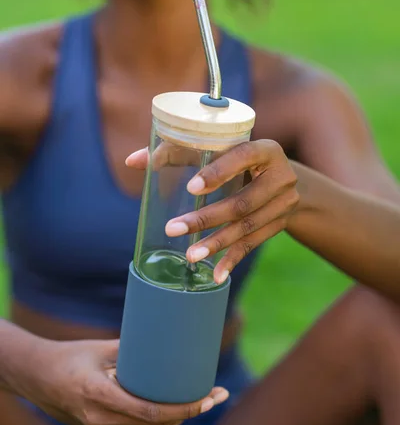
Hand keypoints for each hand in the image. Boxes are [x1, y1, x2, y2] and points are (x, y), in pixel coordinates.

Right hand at [19, 338, 229, 424]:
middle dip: (191, 413)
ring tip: (203, 399)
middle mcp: (101, 420)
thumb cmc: (69, 356)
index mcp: (99, 396)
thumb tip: (170, 343)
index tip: (209, 397)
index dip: (185, 408)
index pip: (151, 412)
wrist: (36, 378)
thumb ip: (135, 350)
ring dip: (179, 419)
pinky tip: (177, 407)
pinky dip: (161, 421)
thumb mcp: (101, 348)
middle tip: (216, 394)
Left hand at [127, 140, 298, 283]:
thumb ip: (175, 151)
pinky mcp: (279, 224)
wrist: (287, 178)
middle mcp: (281, 176)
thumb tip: (131, 162)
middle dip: (206, 219)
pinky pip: (254, 244)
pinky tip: (216, 275)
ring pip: (246, 227)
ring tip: (190, 256)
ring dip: (216, 243)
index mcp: (265, 149)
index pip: (242, 157)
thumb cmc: (238, 158)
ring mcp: (283, 204)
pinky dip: (233, 260)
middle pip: (241, 203)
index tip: (191, 189)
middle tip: (173, 229)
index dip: (218, 173)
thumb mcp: (217, 148)